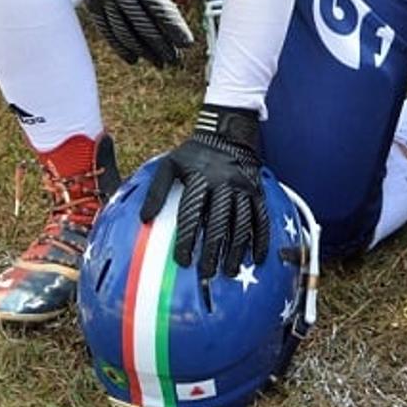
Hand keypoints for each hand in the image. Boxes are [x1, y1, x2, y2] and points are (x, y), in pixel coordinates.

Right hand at [57, 0, 206, 66]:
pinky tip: (133, 58)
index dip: (174, 28)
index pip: (159, 8)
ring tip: (160, 62)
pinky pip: (108, 30)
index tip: (187, 43)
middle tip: (176, 59)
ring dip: (144, 50)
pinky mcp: (93, 3)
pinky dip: (121, 46)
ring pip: (125, 32)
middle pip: (143, 25)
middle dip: (162, 45)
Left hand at [142, 104, 267, 277]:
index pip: (192, 214)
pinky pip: (262, 218)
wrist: (228, 133)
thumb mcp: (170, 164)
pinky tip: (257, 258)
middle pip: (218, 222)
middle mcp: (224, 184)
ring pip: (241, 223)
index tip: (182, 261)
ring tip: (228, 271)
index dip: (186, 239)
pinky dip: (261, 239)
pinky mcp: (258, 192)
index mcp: (200, 178)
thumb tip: (144, 219)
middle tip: (205, 273)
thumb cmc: (193, 154)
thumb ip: (157, 191)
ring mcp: (244, 188)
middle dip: (212, 250)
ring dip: (236, 250)